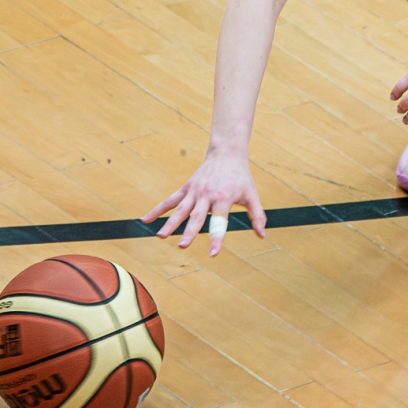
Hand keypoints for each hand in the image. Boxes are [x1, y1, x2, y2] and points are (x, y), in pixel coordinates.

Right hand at [144, 145, 264, 255]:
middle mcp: (207, 196)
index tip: (212, 254)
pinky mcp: (186, 188)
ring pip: (180, 210)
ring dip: (170, 223)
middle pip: (197, 217)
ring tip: (160, 236)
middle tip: (183, 246)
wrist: (226, 153)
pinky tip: (145, 220)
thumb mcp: (252, 195)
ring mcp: (194, 192)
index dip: (216, 238)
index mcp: (224, 199)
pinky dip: (157, 210)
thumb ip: (257, 215)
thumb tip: (262, 235)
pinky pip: (170, 200)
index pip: (220, 222)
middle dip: (189, 232)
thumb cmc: (241, 177)